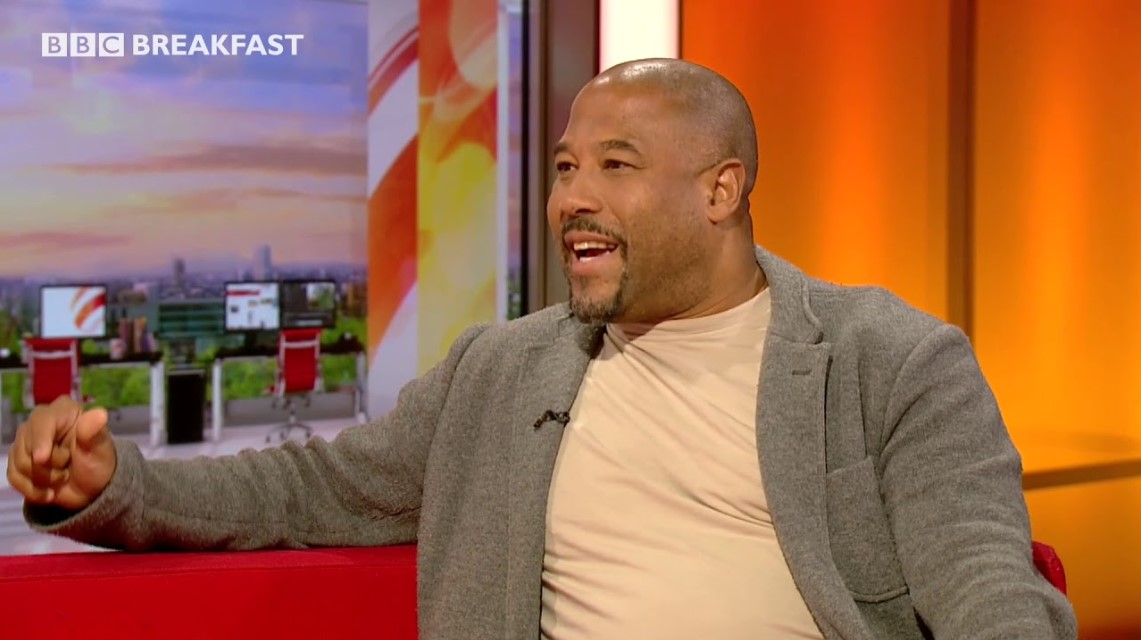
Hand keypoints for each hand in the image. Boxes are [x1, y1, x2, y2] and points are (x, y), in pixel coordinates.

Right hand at [6, 396, 116, 510]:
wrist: (91, 487)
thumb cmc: (97, 462)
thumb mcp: (100, 449)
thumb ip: (94, 432)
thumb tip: (99, 413)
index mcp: (63, 410)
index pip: (42, 421)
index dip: (40, 440)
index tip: (42, 459)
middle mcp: (40, 421)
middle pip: (27, 446)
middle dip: (49, 465)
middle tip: (68, 467)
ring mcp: (26, 441)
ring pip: (19, 464)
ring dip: (44, 479)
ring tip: (63, 477)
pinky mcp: (17, 460)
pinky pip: (14, 477)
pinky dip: (32, 490)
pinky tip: (49, 492)